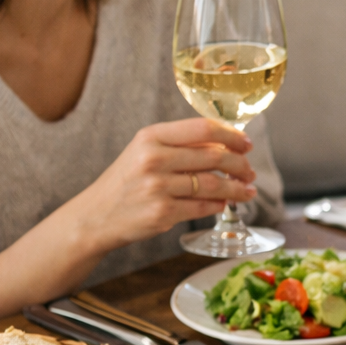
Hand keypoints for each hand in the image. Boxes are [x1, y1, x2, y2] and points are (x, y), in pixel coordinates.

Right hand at [72, 117, 257, 252]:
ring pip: (213, 185)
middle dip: (240, 165)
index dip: (231, 136)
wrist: (95, 216)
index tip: (246, 144)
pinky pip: (203, 207)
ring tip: (247, 191)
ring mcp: (158, 187)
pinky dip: (219, 205)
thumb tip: (226, 146)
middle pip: (214, 157)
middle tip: (250, 172)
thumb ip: (179, 146)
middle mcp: (153, 159)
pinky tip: (225, 203)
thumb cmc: (126, 182)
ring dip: (237, 189)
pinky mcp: (162, 213)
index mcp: (150, 137)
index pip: (203, 129)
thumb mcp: (144, 152)